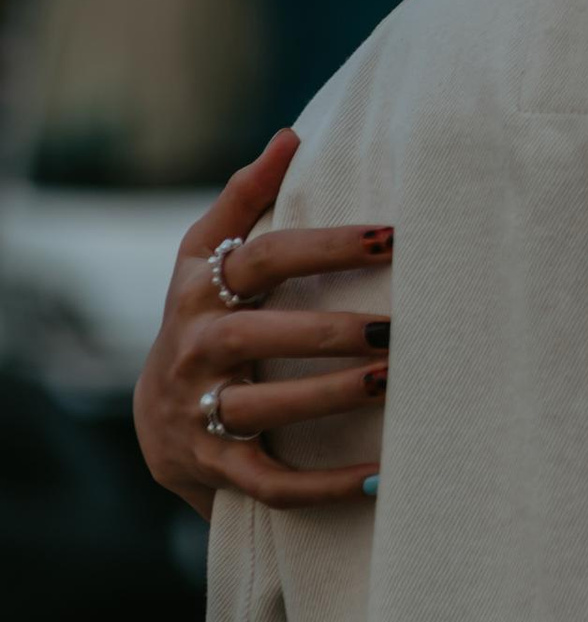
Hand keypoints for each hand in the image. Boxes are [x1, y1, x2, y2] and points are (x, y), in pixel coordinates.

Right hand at [131, 132, 392, 520]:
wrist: (157, 421)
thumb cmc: (204, 317)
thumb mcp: (205, 257)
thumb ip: (246, 196)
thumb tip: (292, 135)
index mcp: (200, 289)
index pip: (263, 257)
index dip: (326, 245)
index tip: (392, 236)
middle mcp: (195, 348)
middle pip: (257, 333)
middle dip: (328, 331)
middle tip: (396, 326)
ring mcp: (200, 411)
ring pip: (263, 406)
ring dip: (330, 395)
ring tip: (391, 382)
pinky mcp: (214, 468)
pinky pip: (270, 483)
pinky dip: (323, 485)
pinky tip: (380, 476)